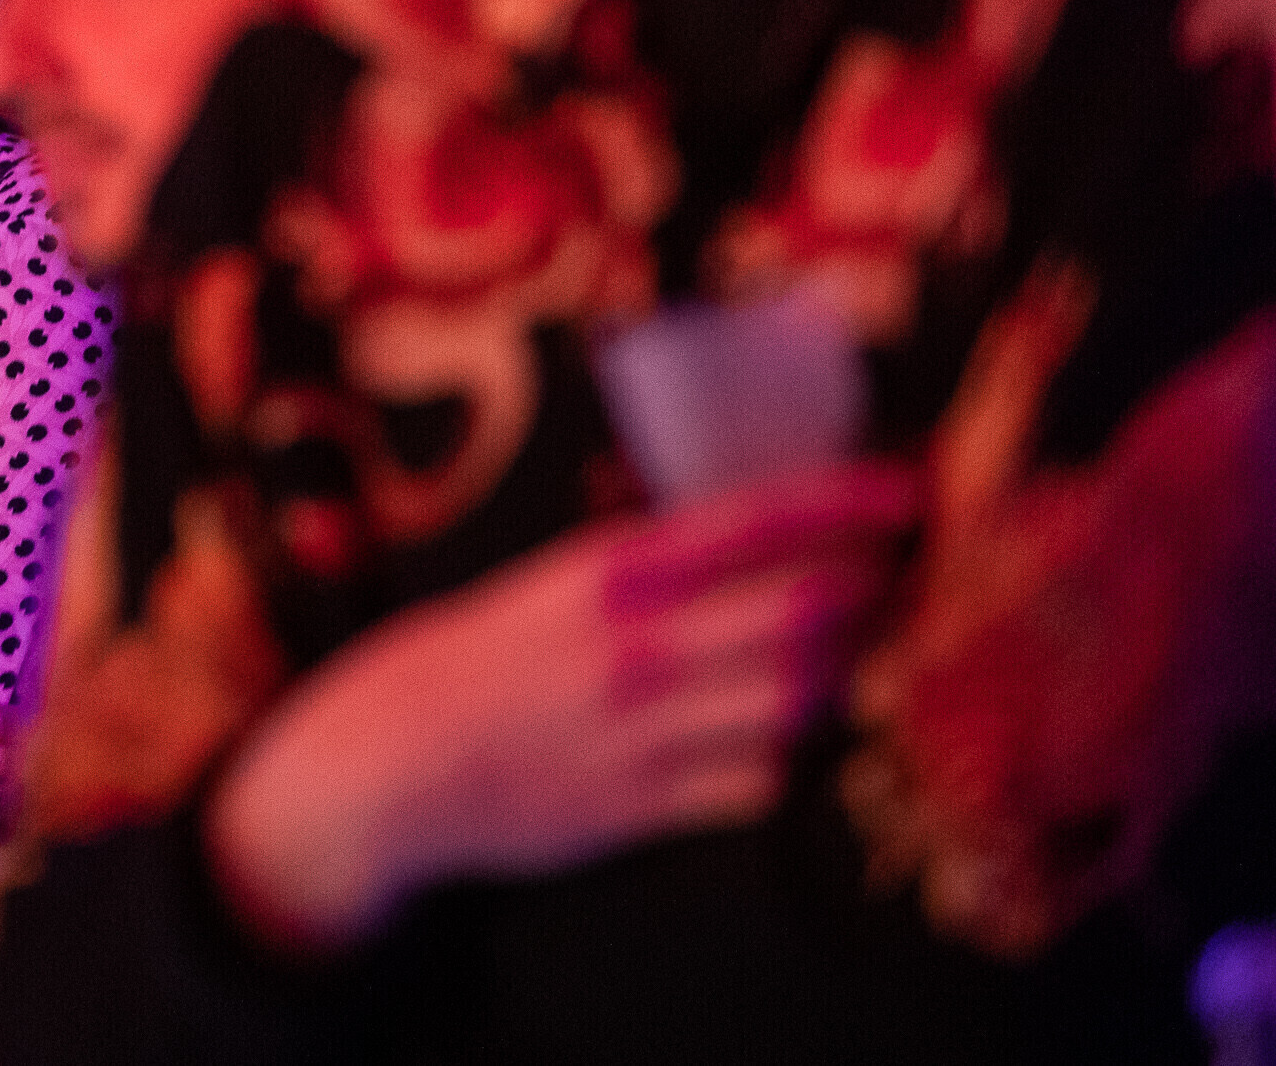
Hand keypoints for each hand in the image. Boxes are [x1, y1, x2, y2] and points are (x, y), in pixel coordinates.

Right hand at [206, 460, 920, 950]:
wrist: (393, 757)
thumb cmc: (476, 659)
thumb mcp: (549, 583)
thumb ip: (642, 564)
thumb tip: (742, 531)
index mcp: (607, 573)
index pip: (754, 521)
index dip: (844, 503)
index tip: (906, 493)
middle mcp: (635, 645)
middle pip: (802, 614)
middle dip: (866, 602)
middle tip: (893, 593)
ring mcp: (642, 730)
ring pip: (795, 702)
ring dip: (832, 684)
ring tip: (833, 669)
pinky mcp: (643, 806)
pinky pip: (756, 782)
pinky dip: (778, 761)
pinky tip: (763, 743)